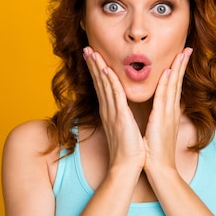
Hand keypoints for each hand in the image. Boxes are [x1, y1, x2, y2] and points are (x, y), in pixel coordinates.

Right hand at [83, 47, 145, 171]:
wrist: (127, 167)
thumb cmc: (129, 150)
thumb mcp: (124, 129)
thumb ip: (121, 116)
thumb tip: (122, 109)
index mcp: (111, 112)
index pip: (102, 86)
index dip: (97, 70)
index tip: (93, 56)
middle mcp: (108, 110)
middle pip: (99, 82)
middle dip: (93, 64)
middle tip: (86, 48)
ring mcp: (112, 113)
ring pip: (104, 85)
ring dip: (97, 67)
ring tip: (91, 52)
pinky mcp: (119, 117)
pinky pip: (113, 95)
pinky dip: (109, 81)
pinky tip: (105, 69)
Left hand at [143, 47, 192, 172]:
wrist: (160, 169)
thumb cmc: (156, 152)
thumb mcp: (158, 130)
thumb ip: (160, 118)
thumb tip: (159, 110)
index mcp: (169, 112)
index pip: (174, 87)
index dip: (177, 71)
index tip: (180, 56)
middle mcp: (171, 111)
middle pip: (177, 82)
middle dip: (181, 64)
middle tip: (186, 48)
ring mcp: (169, 115)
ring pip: (173, 87)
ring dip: (176, 69)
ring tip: (181, 53)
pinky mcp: (162, 120)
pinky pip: (164, 98)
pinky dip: (167, 85)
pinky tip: (168, 72)